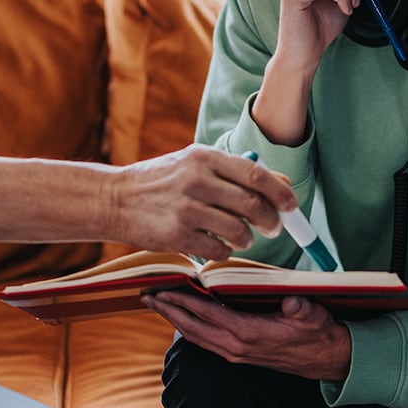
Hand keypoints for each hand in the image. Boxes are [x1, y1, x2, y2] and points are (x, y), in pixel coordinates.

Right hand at [109, 145, 295, 260]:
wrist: (115, 199)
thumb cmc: (162, 181)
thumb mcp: (195, 164)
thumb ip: (237, 172)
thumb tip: (282, 184)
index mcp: (204, 157)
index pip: (255, 175)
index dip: (280, 192)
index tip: (291, 206)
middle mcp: (195, 180)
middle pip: (252, 204)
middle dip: (270, 220)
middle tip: (273, 228)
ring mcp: (185, 209)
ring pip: (238, 230)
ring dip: (247, 238)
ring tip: (242, 237)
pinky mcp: (176, 235)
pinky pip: (218, 249)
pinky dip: (225, 251)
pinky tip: (217, 244)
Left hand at [145, 292, 352, 381]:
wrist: (326, 359)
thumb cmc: (318, 332)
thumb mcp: (314, 316)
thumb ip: (301, 308)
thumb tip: (292, 299)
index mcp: (249, 334)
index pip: (207, 315)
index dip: (183, 302)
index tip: (163, 289)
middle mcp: (236, 347)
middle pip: (192, 327)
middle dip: (168, 311)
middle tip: (146, 295)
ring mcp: (235, 354)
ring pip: (195, 337)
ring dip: (174, 320)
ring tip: (157, 304)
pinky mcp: (237, 355)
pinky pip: (205, 341)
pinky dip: (189, 328)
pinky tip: (181, 317)